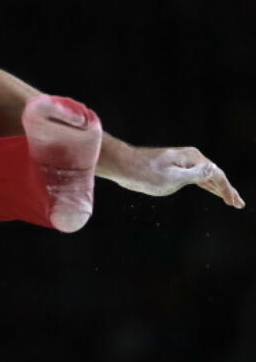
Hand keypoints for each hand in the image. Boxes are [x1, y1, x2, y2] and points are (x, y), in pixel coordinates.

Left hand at [108, 145, 244, 208]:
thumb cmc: (145, 172)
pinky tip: (211, 190)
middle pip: (215, 175)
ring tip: (231, 200)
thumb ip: (194, 175)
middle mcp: (190, 158)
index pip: (217, 175)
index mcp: (192, 158)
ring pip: (206, 177)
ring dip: (218, 188)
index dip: (227, 190)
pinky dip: (206, 185)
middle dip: (227, 190)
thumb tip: (214, 168)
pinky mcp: (174, 169)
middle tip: (238, 204)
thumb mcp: (171, 177)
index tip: (234, 203)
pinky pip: (196, 178)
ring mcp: (182, 163)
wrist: (124, 166)